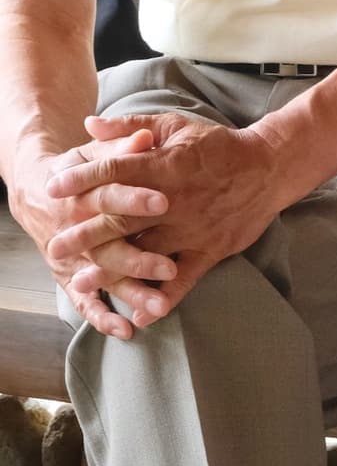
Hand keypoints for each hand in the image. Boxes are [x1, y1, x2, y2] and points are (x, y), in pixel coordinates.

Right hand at [8, 132, 176, 338]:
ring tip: (159, 306)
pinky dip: (102, 316)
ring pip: (104, 277)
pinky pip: (86, 300)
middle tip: (168, 267)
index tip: (164, 201)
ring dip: (130, 292)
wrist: (39, 188)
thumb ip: (123, 147)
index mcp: (84, 192)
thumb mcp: (98, 152)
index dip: (134, 197)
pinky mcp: (73, 274)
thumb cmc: (84, 166)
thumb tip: (143, 136)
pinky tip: (126, 329)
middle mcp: (77, 227)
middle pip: (108, 244)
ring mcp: (75, 255)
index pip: (110, 194)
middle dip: (138, 257)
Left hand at [46, 112, 287, 314]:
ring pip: (147, 252)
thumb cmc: (219, 146)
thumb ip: (131, 126)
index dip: (82, 179)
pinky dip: (163, 296)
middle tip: (55, 247)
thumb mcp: (176, 126)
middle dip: (85, 234)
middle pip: (122, 219)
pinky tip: (142, 313)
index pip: (116, 171)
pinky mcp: (212, 248)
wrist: (270, 167)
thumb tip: (89, 125)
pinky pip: (185, 278)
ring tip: (82, 281)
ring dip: (113, 268)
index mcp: (166, 165)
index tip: (53, 189)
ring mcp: (194, 227)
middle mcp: (176, 200)